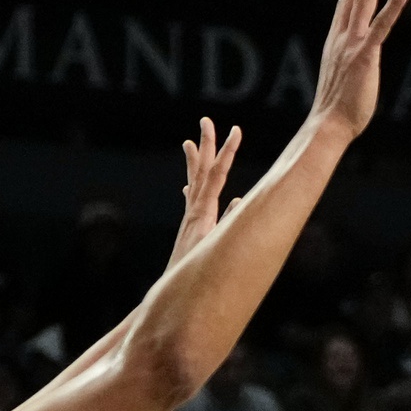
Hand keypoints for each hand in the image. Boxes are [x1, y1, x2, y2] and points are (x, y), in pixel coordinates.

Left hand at [169, 118, 244, 265]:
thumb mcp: (214, 248)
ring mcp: (190, 218)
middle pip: (202, 171)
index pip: (217, 175)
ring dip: (194, 161)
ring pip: (194, 182)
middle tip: (206, 120)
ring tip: (189, 141)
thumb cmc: (196, 273)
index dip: (227, 152)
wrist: (173, 290)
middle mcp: (194, 211)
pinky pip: (192, 201)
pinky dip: (193, 187)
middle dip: (206, 145)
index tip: (236, 130)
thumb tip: (237, 200)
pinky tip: (189, 184)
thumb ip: (226, 225)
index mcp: (202, 213)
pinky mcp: (190, 228)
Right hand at [307, 0, 410, 143]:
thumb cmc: (337, 109)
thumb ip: (351, 61)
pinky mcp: (366, 56)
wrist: (328, 126)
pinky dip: (394, 4)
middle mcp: (342, 35)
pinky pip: (382, 25)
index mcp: (337, 39)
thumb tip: (359, 62)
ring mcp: (353, 43)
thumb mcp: (343, 77)